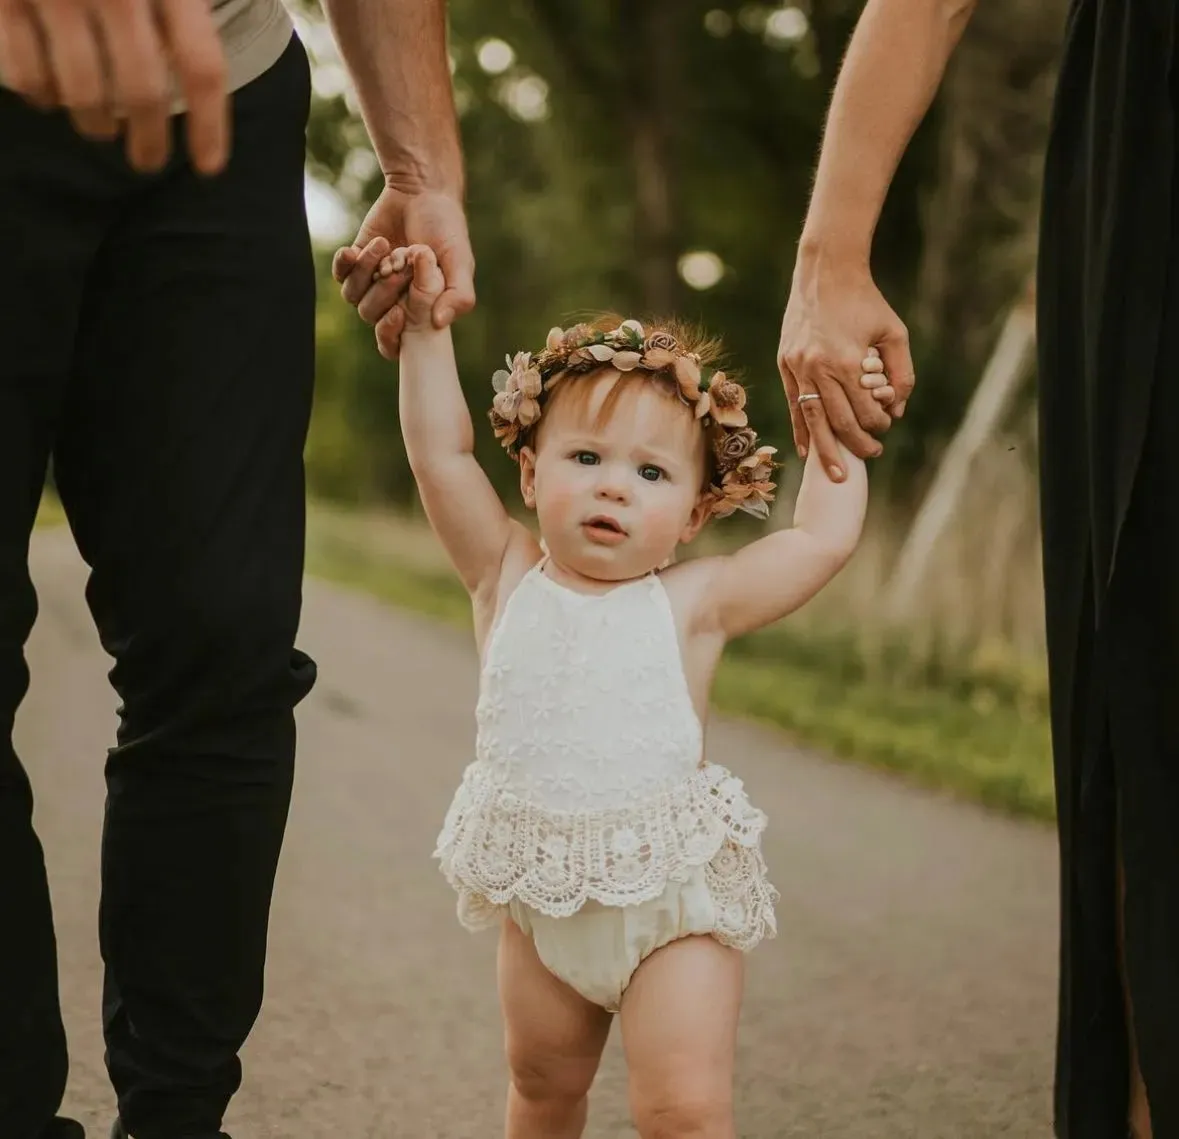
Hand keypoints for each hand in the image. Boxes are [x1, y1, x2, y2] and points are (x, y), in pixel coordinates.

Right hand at [0, 0, 229, 173]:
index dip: (211, 128)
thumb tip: (232, 48)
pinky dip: (41, 97)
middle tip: (148, 161)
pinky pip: (25, 76)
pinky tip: (50, 96)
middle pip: (144, 94)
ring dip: (96, 124)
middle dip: (150, 143)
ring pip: (84, 95)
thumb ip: (193, 1)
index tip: (210, 168)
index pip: (202, 67)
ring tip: (100, 127)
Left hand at [331, 185, 475, 359]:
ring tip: (386, 246)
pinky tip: (357, 249)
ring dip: (367, 271)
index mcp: (418, 310)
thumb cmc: (447, 229)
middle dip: (385, 291)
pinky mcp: (356, 261)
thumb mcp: (460, 262)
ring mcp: (372, 282)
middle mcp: (393, 301)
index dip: (390, 337)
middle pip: (372, 316)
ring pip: (354, 297)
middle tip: (404, 262)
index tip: (398, 314)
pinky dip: (348, 263)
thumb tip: (440, 323)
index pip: (395, 343)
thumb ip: (459, 295)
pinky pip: (341, 275)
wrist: (423, 192)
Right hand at [778, 258, 914, 480]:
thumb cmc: (865, 302)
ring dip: (825, 450)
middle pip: (838, 422)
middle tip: (871, 456)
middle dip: (856, 445)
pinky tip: (806, 450)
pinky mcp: (785, 364)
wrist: (825, 272)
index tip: (886, 427)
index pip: (865, 410)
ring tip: (835, 473)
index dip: (880, 425)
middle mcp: (819, 368)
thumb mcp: (895, 333)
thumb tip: (896, 410)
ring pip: (813, 420)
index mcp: (848, 361)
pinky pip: (794, 405)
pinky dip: (800, 430)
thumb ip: (901, 374)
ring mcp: (798, 368)